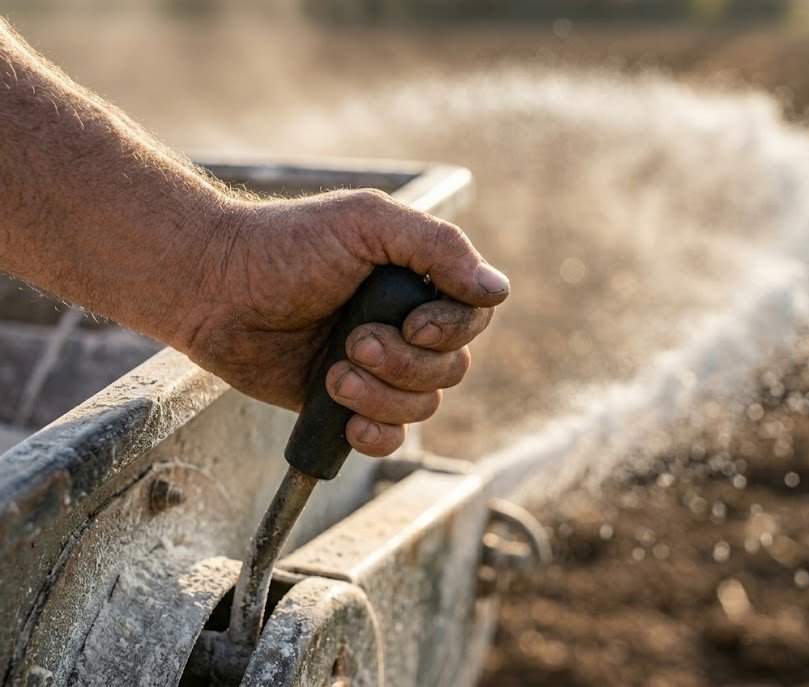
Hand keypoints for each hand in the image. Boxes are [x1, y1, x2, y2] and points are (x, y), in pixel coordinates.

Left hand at [182, 188, 508, 456]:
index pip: (472, 317)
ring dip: (382, 396)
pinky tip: (349, 419)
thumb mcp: (366, 222)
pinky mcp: (348, 403)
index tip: (411, 324)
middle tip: (353, 341)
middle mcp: (406, 325)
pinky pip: (391, 437)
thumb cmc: (286, 245)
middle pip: (453, 367)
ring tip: (333, 374)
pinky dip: (378, 434)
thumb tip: (497, 290)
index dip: (450, 330)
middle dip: (405, 364)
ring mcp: (379, 368)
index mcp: (418, 280)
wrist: (214, 288)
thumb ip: (437, 246)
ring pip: (423, 405)